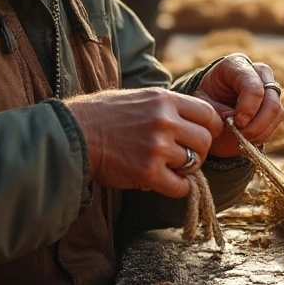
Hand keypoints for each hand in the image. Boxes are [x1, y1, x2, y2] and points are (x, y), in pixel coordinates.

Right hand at [65, 87, 221, 198]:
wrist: (74, 133)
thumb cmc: (104, 115)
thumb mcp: (141, 97)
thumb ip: (168, 106)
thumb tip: (194, 119)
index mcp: (165, 99)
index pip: (209, 115)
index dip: (209, 129)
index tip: (199, 137)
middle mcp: (165, 120)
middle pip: (205, 141)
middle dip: (198, 151)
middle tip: (184, 155)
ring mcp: (157, 147)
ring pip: (194, 164)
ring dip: (185, 169)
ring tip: (167, 167)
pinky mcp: (147, 172)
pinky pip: (180, 186)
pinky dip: (176, 187)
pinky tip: (163, 181)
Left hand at [194, 54, 283, 157]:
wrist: (209, 103)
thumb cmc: (204, 99)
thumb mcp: (201, 103)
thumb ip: (217, 110)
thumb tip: (239, 123)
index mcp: (235, 65)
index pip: (253, 86)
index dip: (248, 107)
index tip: (238, 123)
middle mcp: (257, 72)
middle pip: (271, 100)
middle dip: (258, 123)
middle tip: (242, 136)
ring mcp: (268, 87)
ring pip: (276, 112)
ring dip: (261, 130)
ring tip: (242, 138)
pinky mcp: (273, 103)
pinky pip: (275, 121)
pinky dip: (263, 133)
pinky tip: (248, 138)